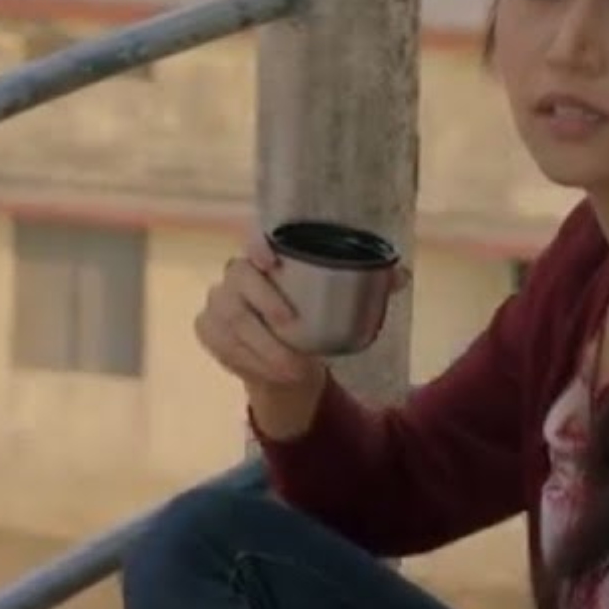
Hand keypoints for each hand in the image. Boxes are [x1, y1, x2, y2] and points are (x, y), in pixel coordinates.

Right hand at [195, 230, 409, 393]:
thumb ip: (371, 283)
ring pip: (231, 320)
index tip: (272, 261)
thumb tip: (402, 275)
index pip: (252, 236)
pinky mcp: (207, 329)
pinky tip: (267, 372)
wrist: (287, 356)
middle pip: (240, 282)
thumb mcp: (342, 300)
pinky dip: (245, 360)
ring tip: (292, 368)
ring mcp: (217, 300)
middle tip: (294, 335)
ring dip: (261, 346)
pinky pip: (221, 344)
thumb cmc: (315, 316)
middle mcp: (236, 271)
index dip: (256, 244)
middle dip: (267, 308)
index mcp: (267, 254)